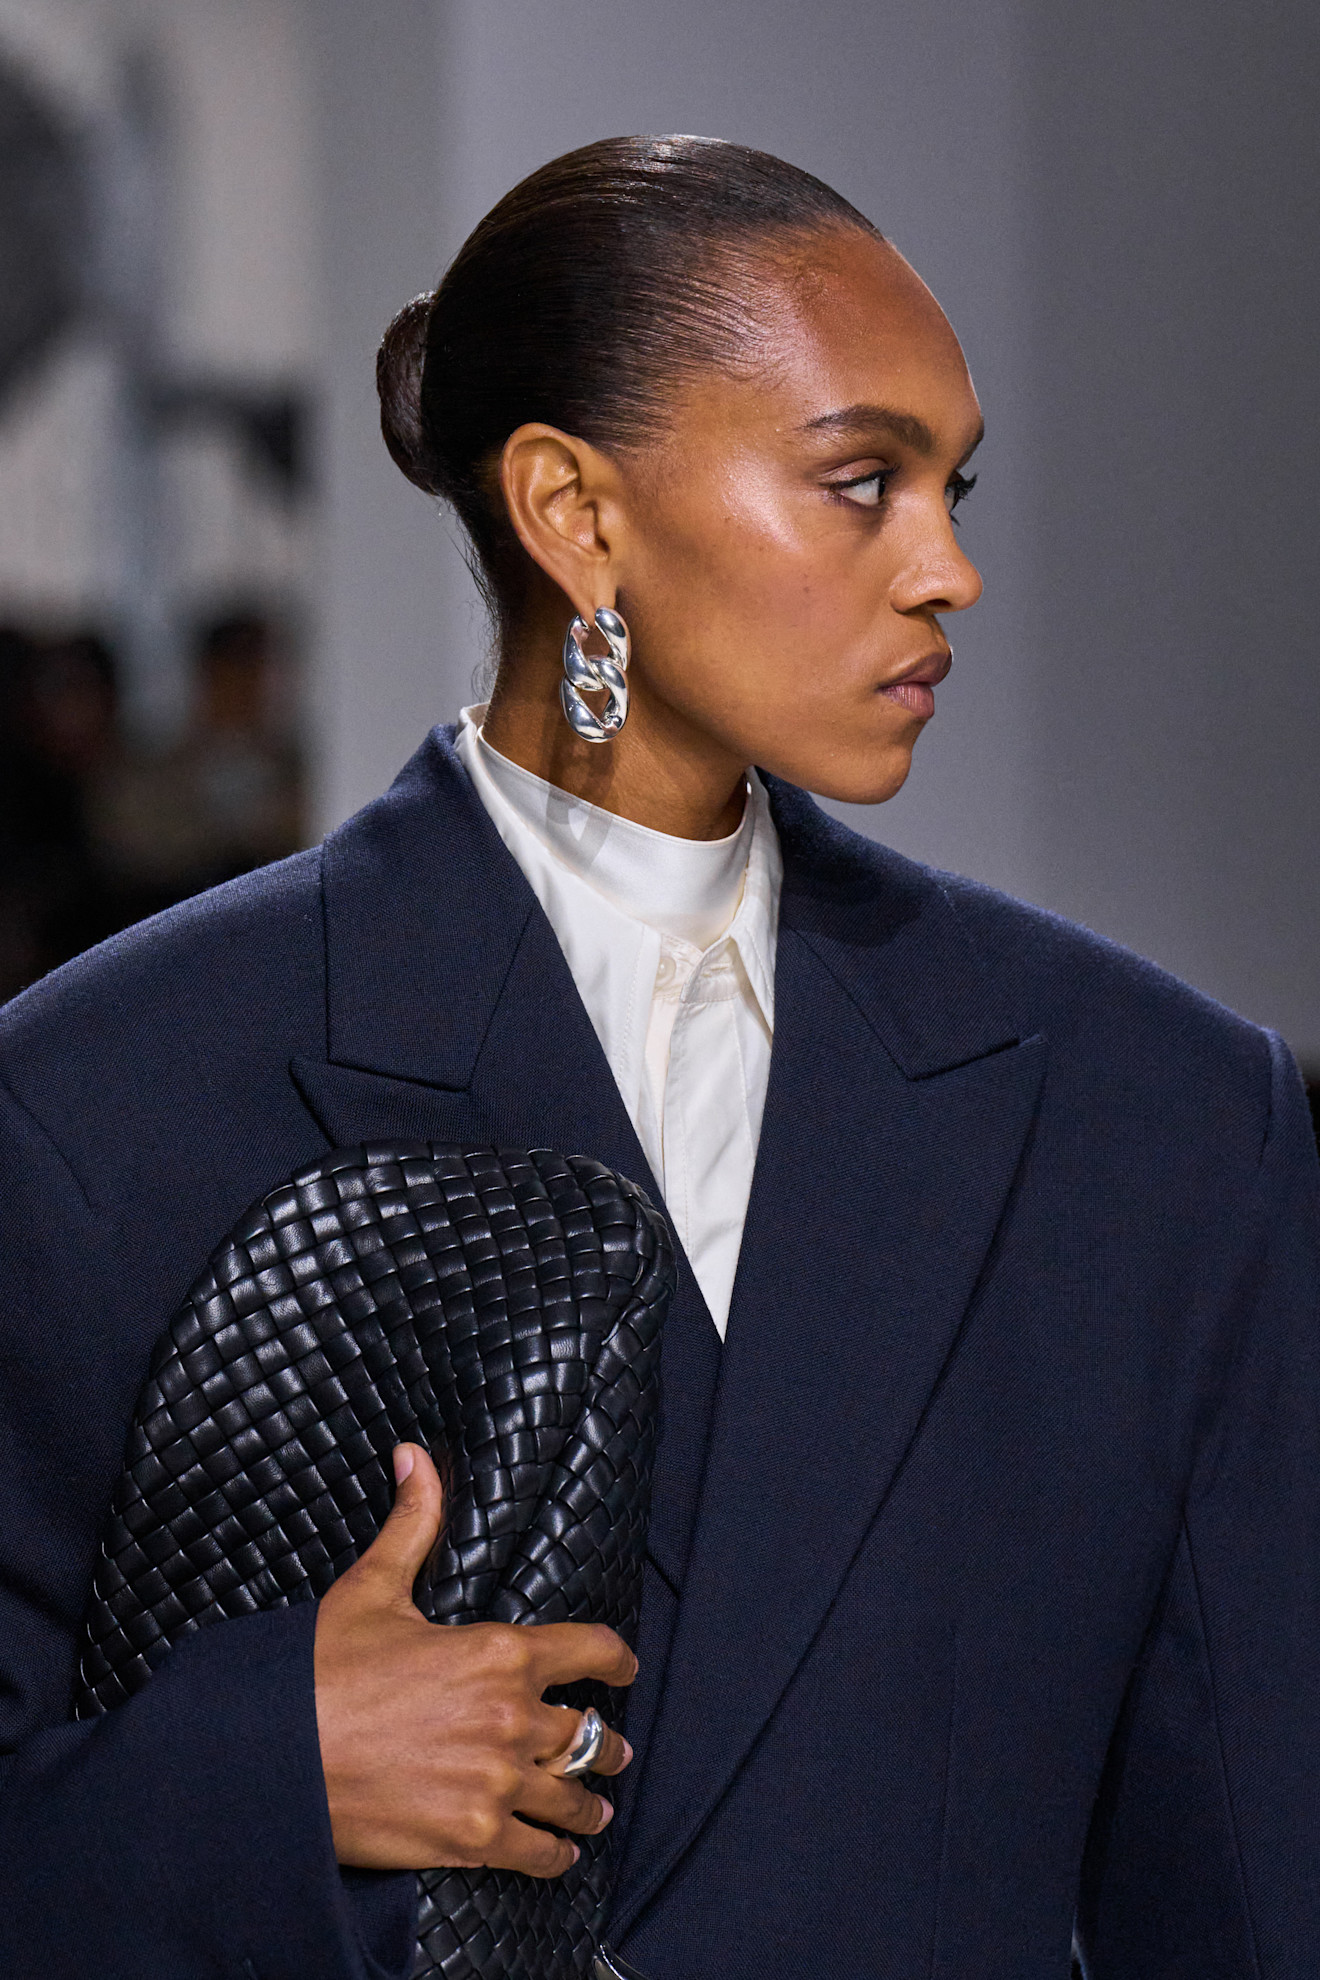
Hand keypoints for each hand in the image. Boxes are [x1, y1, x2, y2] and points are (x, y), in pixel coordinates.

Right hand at [313, 1442, 636, 1871]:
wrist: (277, 1758)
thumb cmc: (323, 1671)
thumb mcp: (373, 1590)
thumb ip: (412, 1525)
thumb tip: (416, 1458)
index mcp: (499, 1652)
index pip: (589, 1650)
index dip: (614, 1659)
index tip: (625, 1669)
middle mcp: (511, 1717)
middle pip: (585, 1732)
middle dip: (604, 1742)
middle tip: (615, 1750)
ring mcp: (496, 1781)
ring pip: (569, 1795)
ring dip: (589, 1803)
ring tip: (597, 1810)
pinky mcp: (473, 1837)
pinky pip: (537, 1851)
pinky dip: (555, 1854)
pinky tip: (560, 1853)